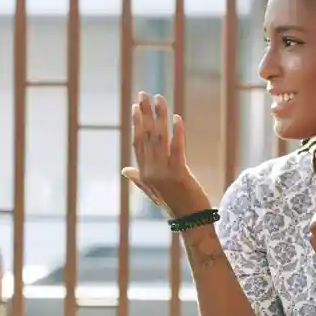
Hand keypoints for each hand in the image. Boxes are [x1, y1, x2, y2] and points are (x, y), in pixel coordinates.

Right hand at [121, 92, 209, 216]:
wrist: (191, 222)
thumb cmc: (175, 205)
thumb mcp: (153, 192)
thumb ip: (138, 179)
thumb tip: (124, 170)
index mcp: (144, 173)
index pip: (137, 143)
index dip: (136, 124)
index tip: (136, 107)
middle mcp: (151, 171)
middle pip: (147, 136)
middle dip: (146, 113)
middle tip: (144, 94)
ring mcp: (164, 173)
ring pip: (160, 139)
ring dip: (160, 117)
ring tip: (159, 99)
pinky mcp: (179, 174)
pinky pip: (177, 149)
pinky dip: (177, 133)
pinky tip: (177, 118)